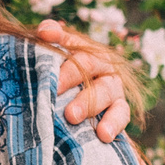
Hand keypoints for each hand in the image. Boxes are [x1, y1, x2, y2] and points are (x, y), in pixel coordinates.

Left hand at [34, 18, 131, 142]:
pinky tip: (103, 135)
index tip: (43, 36)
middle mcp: (101, 65)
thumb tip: (44, 30)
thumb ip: (48, 44)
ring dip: (87, 103)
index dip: (57, 37)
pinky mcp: (121, 109)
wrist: (78, 116)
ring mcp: (113, 87)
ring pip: (105, 90)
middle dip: (68, 76)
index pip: (70, 40)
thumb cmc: (61, 86)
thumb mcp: (53, 65)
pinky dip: (112, 124)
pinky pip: (121, 114)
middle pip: (86, 64)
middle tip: (52, 90)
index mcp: (83, 50)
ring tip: (71, 116)